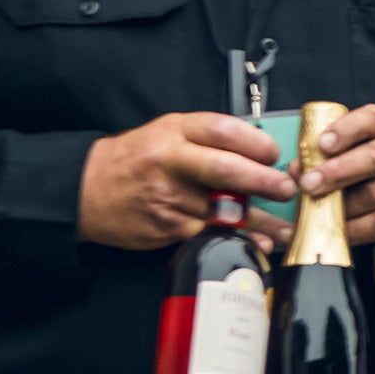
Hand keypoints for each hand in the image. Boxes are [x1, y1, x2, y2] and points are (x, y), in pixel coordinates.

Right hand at [78, 113, 294, 251]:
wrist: (88, 190)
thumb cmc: (137, 159)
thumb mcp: (168, 132)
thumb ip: (209, 138)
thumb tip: (258, 152)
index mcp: (175, 131)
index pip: (222, 131)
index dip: (255, 143)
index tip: (274, 153)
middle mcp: (171, 162)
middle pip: (225, 170)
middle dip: (263, 181)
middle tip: (286, 189)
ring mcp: (168, 197)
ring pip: (222, 209)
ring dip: (259, 220)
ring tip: (285, 226)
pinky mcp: (167, 227)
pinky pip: (210, 233)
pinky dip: (238, 239)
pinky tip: (259, 243)